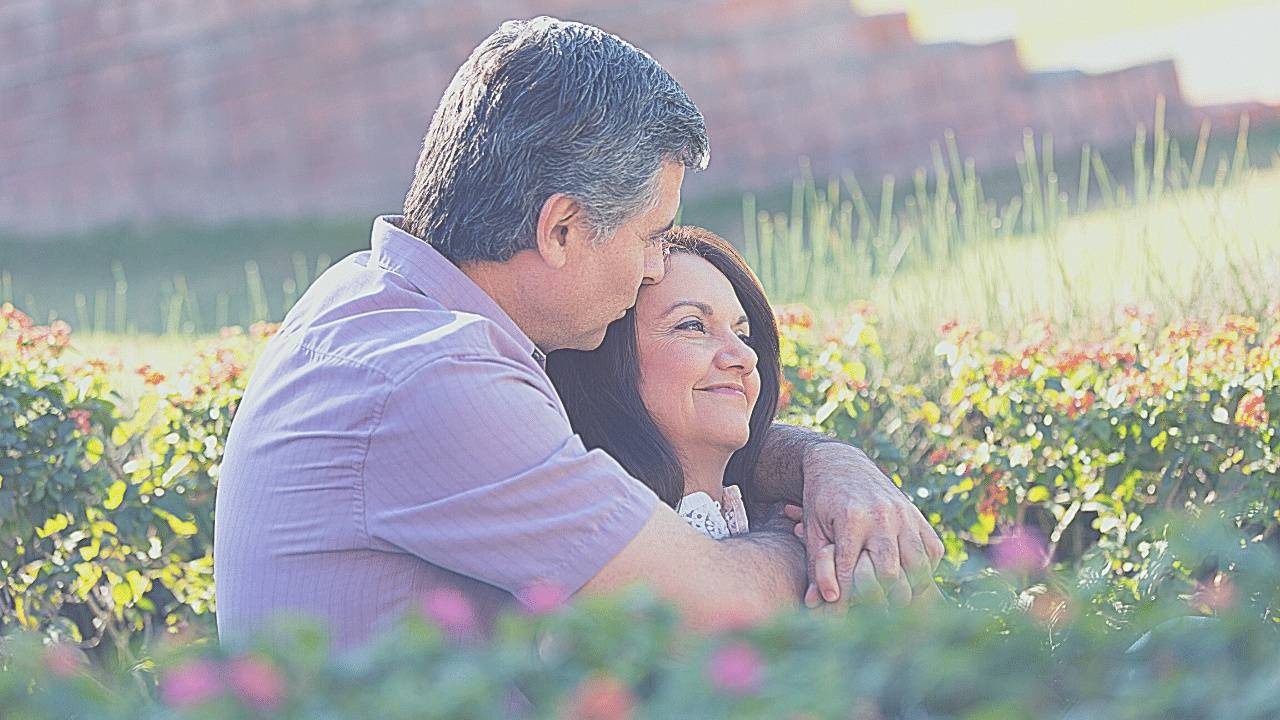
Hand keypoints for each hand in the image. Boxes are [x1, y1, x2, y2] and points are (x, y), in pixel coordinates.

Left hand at [797, 444, 943, 606]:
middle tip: (872, 612)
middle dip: (881, 598)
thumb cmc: (821, 500)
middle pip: (890, 573)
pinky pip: (932, 549)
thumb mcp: (812, 529)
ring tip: (895, 601)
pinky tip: (911, 578)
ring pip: (917, 564)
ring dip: (908, 588)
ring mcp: (903, 513)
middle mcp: (881, 515)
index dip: (844, 598)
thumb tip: (816, 604)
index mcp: (851, 518)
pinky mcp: (916, 514)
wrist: (840, 464)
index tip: (839, 614)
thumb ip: (816, 566)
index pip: (850, 571)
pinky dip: (926, 569)